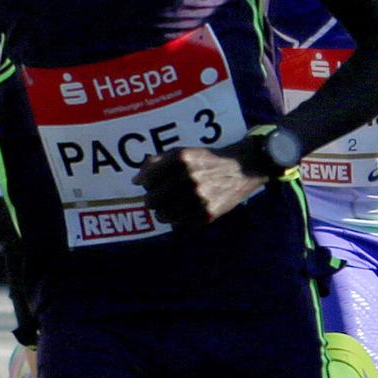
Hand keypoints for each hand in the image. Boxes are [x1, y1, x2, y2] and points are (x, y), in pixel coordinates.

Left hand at [134, 144, 265, 230]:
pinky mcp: (208, 214)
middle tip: (159, 197)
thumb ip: (155, 163)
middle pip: (151, 201)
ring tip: (171, 205)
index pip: (146, 180)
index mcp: (180, 159)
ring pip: (162, 216)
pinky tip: (183, 212)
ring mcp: (199, 197)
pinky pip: (178, 225)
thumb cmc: (205, 160)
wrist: (241, 168)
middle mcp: (189, 178)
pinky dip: (176, 221)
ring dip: (162, 212)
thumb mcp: (181, 152)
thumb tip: (136, 181)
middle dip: (151, 199)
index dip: (145, 184)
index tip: (151, 184)